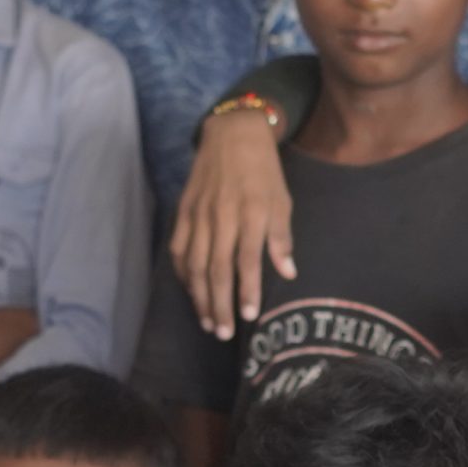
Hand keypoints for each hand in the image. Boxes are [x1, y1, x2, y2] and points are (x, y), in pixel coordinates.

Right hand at [170, 104, 295, 340]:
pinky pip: (179, 248)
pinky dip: (183, 273)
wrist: (232, 134)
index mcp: (249, 213)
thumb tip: (288, 273)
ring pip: (194, 263)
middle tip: (222, 332)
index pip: (246, 260)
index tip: (248, 316)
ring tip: (207, 322)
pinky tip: (191, 292)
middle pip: (216, 268)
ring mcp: (198, 214)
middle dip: (219, 303)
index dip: (246, 290)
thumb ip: (282, 238)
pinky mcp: (184, 211)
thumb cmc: (263, 171)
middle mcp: (221, 216)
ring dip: (199, 296)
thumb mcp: (282, 200)